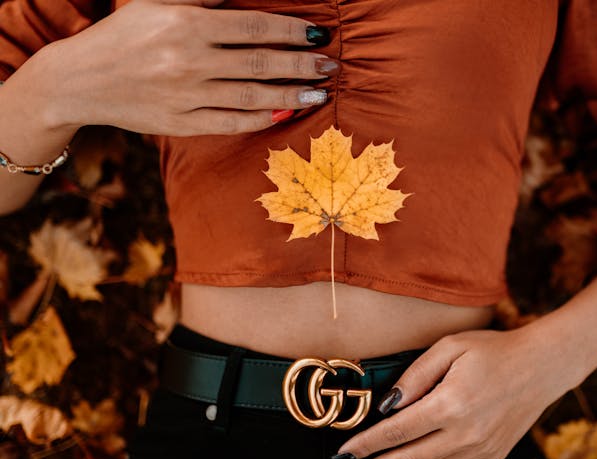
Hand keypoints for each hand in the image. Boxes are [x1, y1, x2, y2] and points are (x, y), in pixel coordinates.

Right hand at [20, 0, 337, 135]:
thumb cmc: (124, 36)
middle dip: (301, 64)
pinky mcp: (180, 123)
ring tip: (320, 93)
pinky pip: (230, 123)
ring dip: (291, 94)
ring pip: (251, 96)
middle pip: (259, 63)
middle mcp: (188, 60)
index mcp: (186, 24)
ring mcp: (185, 95)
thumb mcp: (157, 4)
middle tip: (330, 65)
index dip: (290, 31)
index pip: (252, 27)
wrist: (80, 80)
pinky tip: (285, 113)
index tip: (317, 34)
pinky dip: (260, 119)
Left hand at [332, 327, 571, 458]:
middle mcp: (465, 434)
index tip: (343, 454)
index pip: (397, 432)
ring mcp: (479, 451)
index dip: (366, 446)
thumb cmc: (493, 351)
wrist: (542, 367)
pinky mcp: (489, 458)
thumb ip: (415, 375)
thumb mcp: (450, 347)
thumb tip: (387, 405)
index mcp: (451, 404)